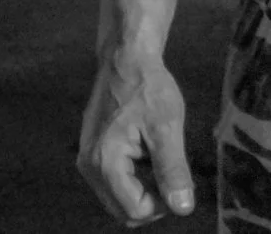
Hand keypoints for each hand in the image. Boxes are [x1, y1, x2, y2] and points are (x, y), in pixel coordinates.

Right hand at [78, 51, 196, 225]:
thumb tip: (183, 208)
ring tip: (161, 160)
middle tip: (174, 177)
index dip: (162, 206)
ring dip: (143, 190)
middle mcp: (89, 167)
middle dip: (151, 203)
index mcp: (105, 163)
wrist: (126, 59)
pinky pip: (113, 181)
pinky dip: (134, 178)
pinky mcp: (92, 152)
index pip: (134, 210)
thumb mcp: (167, 127)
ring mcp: (87, 160)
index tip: (180, 184)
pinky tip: (148, 153)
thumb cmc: (148, 88)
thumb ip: (172, 170)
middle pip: (122, 210)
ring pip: (117, 197)